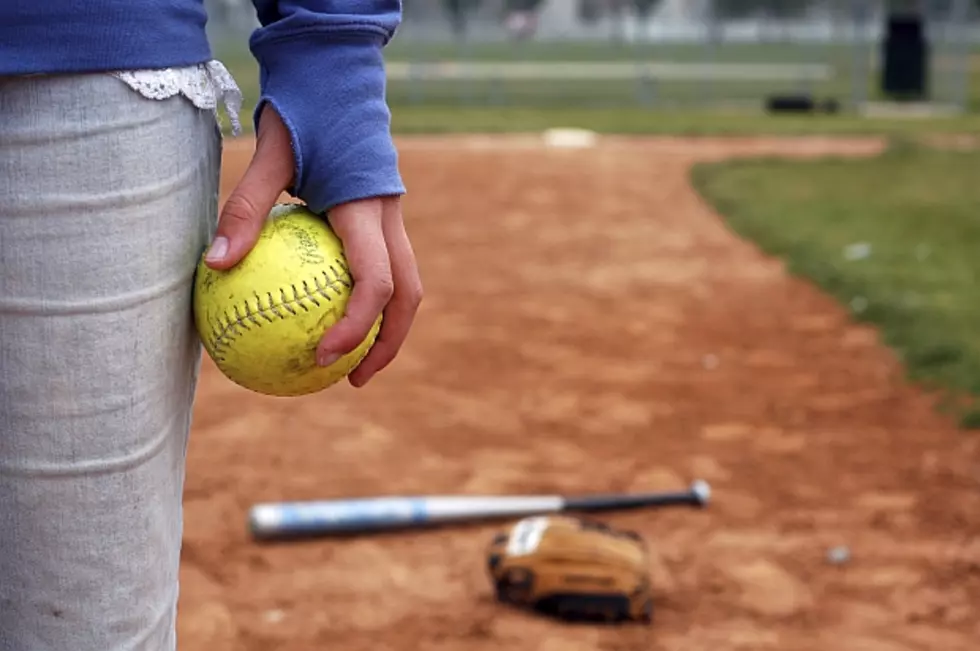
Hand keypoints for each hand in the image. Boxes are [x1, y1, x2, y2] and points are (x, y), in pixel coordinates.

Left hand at [204, 105, 421, 387]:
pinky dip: (371, 301)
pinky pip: (386, 268)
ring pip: (407, 285)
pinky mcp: (383, 219)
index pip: (376, 282)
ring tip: (351, 362)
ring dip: (387, 327)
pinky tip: (332, 316)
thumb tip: (214, 265)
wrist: (338, 79)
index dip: (356, 327)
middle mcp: (390, 219)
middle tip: (352, 379)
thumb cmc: (303, 114)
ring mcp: (393, 219)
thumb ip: (245, 210)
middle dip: (388, 343)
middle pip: (409, 295)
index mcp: (367, 210)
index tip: (323, 357)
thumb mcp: (268, 155)